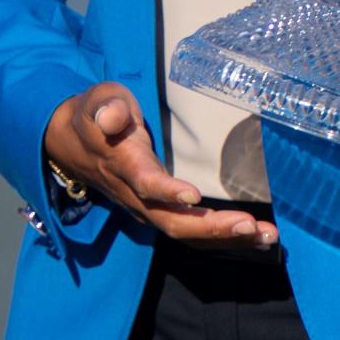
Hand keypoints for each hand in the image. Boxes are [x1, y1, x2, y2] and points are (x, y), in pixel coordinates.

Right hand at [44, 83, 277, 248]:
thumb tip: (113, 117)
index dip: (167, 191)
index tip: (194, 195)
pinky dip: (223, 238)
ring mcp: (148, 208)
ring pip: (186, 233)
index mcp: (125, 165)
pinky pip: (191, 232)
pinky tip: (256, 238)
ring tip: (267, 237)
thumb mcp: (98, 101)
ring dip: (226, 238)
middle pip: (173, 222)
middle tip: (252, 226)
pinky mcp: (160, 211)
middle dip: (212, 228)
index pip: (146, 183)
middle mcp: (137, 196)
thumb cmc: (95, 115)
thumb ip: (106, 107)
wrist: (72, 145)